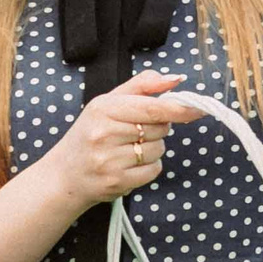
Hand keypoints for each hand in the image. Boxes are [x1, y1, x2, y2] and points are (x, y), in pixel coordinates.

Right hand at [43, 69, 205, 210]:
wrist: (64, 174)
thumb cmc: (90, 134)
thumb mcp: (107, 103)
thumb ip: (142, 86)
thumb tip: (175, 79)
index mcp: (103, 108)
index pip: (151, 108)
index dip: (178, 109)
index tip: (198, 108)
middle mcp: (104, 133)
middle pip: (159, 129)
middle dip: (157, 129)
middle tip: (135, 131)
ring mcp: (110, 160)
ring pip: (158, 150)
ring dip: (152, 149)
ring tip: (128, 149)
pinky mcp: (117, 182)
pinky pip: (154, 170)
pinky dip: (149, 167)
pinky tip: (129, 164)